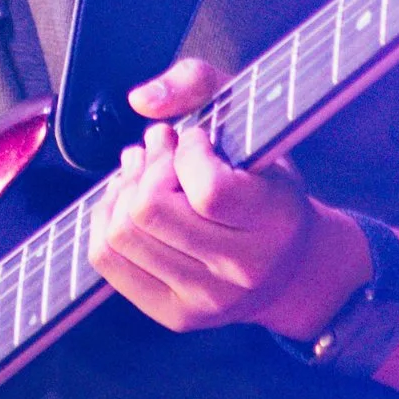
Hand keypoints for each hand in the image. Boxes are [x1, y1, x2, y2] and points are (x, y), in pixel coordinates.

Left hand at [86, 57, 369, 340]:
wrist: (291, 268)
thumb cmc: (267, 184)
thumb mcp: (252, 118)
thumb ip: (199, 82)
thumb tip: (142, 100)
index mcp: (276, 220)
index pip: (208, 191)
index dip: (188, 153)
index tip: (197, 141)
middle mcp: (243, 269)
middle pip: (149, 211)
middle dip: (147, 167)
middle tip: (159, 148)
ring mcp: (206, 299)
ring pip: (121, 234)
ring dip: (122, 189)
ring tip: (142, 170)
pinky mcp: (175, 315)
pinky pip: (106, 260)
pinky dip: (106, 218)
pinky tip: (128, 201)